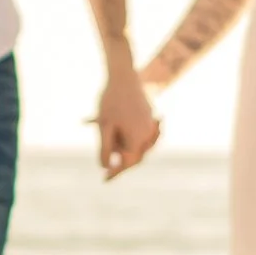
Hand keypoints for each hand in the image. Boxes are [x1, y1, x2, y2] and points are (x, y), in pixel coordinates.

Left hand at [95, 57, 161, 178]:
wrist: (123, 75)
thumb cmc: (111, 101)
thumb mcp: (104, 126)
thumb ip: (104, 148)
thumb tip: (106, 167)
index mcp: (138, 138)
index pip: (127, 163)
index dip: (115, 173)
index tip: (104, 179)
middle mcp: (148, 134)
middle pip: (135, 157)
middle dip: (121, 164)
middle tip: (107, 172)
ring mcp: (151, 126)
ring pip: (139, 147)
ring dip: (127, 154)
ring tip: (113, 158)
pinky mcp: (150, 118)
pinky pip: (141, 136)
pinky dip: (131, 142)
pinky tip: (122, 143)